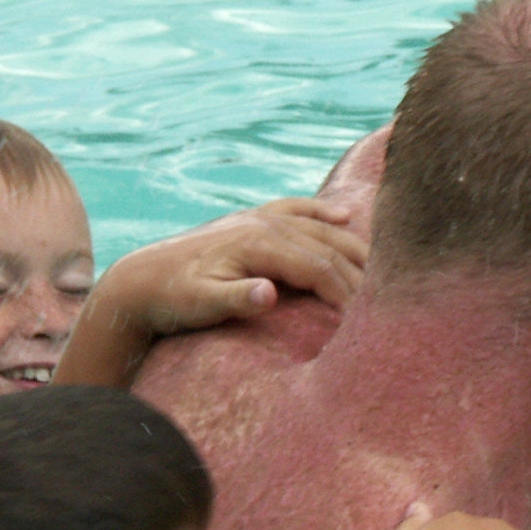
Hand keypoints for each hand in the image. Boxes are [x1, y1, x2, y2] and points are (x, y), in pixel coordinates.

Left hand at [98, 197, 367, 334]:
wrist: (140, 278)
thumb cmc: (172, 299)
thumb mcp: (201, 304)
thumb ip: (237, 299)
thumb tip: (269, 293)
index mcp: (258, 243)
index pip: (319, 268)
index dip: (348, 294)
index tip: (369, 320)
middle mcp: (264, 223)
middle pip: (328, 247)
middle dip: (362, 274)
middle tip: (390, 302)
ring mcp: (259, 217)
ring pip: (320, 228)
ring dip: (354, 247)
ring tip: (385, 270)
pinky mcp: (253, 219)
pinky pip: (298, 209)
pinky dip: (324, 211)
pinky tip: (347, 215)